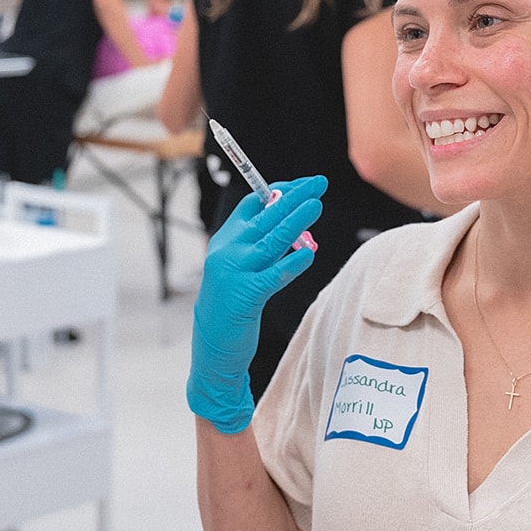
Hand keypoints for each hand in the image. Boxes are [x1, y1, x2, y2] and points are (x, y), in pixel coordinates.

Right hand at [189, 179, 324, 432]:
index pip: (250, 205)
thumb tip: (296, 227)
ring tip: (316, 206)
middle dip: (293, 197)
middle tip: (317, 183)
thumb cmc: (232, 305)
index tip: (300, 186)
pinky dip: (293, 263)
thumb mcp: (239, 268)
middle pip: (264, 216)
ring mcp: (234, 272)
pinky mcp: (246, 295)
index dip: (277, 191)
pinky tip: (308, 254)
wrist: (212, 347)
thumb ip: (261, 246)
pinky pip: (275, 274)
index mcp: (224, 241)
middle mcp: (226, 252)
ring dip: (297, 221)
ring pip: (271, 240)